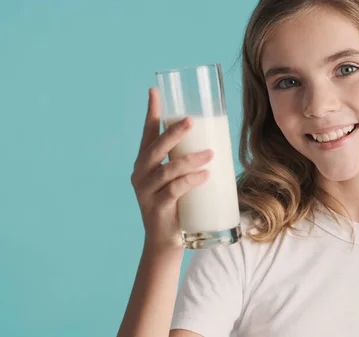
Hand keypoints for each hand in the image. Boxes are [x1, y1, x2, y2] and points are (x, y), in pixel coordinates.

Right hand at [130, 88, 212, 250]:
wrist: (166, 243)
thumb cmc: (177, 207)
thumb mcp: (179, 180)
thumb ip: (189, 164)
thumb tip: (216, 145)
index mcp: (145, 163)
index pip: (147, 133)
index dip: (152, 112)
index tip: (155, 90)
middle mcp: (141, 174)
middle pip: (156, 147)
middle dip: (174, 132)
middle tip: (192, 120)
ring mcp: (147, 192)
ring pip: (168, 169)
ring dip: (191, 159)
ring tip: (211, 154)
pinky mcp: (157, 208)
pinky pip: (174, 190)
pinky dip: (190, 181)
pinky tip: (204, 175)